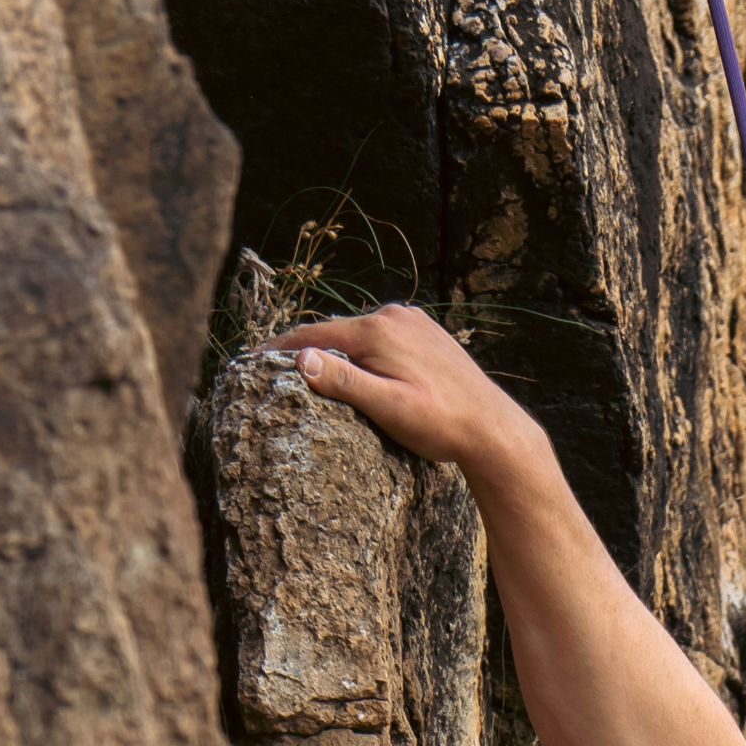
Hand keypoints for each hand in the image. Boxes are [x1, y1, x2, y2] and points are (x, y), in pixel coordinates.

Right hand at [282, 306, 542, 487]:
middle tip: (272, 362)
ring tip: (309, 364)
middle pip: (337, 331)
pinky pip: (384, 338)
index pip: (315, 335)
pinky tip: (358, 365)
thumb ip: (345, 382)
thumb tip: (302, 359)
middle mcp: (394, 316)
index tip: (251, 357)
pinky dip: (364, 350)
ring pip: (361, 334)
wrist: (493, 428)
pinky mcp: (428, 334)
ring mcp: (413, 322)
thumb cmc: (441, 424)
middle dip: (307, 346)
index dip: (281, 347)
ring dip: (337, 348)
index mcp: (378, 331)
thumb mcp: (388, 407)